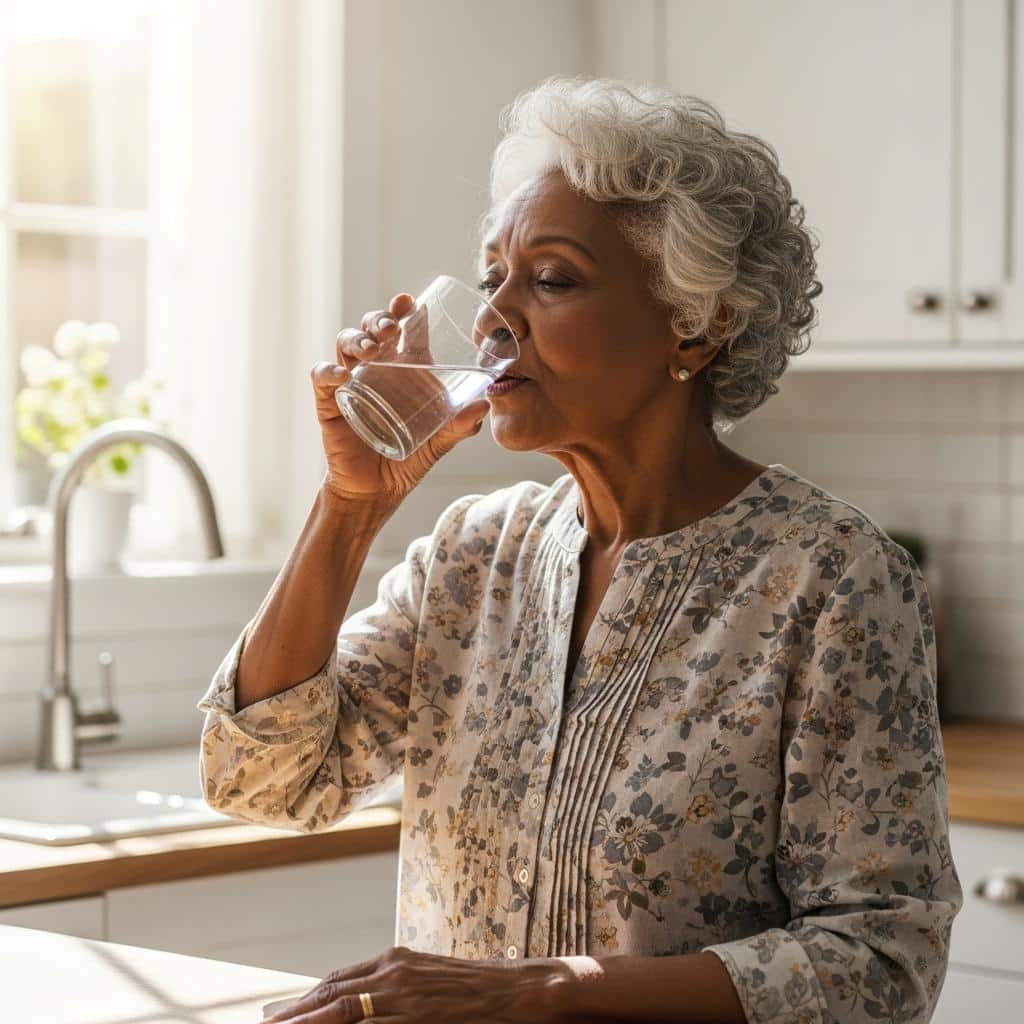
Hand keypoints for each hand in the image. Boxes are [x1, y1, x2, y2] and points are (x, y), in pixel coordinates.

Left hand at [264, 944, 571, 1022]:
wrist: (522, 990)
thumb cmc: (481, 989)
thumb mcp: (433, 980)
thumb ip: (400, 988)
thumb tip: (368, 1006)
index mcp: (396, 960)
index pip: (339, 981)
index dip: (307, 1000)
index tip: (281, 1016)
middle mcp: (393, 971)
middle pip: (330, 994)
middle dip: (294, 1013)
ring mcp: (403, 993)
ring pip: (340, 1011)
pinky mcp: (416, 1015)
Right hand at [311, 293, 488, 505]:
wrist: (377, 491)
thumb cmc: (409, 458)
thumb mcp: (440, 440)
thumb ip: (461, 425)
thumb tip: (484, 404)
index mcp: (405, 369)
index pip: (404, 329)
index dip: (405, 311)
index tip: (410, 302)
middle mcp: (377, 368)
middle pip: (372, 329)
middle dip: (379, 319)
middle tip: (390, 327)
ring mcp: (351, 382)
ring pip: (346, 344)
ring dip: (356, 339)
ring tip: (370, 349)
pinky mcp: (330, 402)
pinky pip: (322, 378)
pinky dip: (329, 372)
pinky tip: (341, 376)